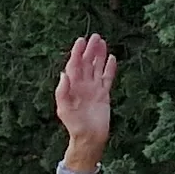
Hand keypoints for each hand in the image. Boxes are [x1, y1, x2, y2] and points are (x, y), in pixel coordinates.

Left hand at [54, 34, 117, 158]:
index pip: (74, 65)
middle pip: (86, 63)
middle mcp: (83, 85)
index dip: (77, 53)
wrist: (89, 137)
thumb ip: (62, 91)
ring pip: (97, 67)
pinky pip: (107, 78)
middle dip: (90, 50)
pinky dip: (109, 68)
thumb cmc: (74, 124)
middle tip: (95, 36)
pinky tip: (112, 58)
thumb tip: (63, 73)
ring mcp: (94, 88)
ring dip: (99, 55)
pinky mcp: (104, 94)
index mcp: (72, 86)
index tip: (81, 41)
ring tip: (103, 42)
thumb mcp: (64, 108)